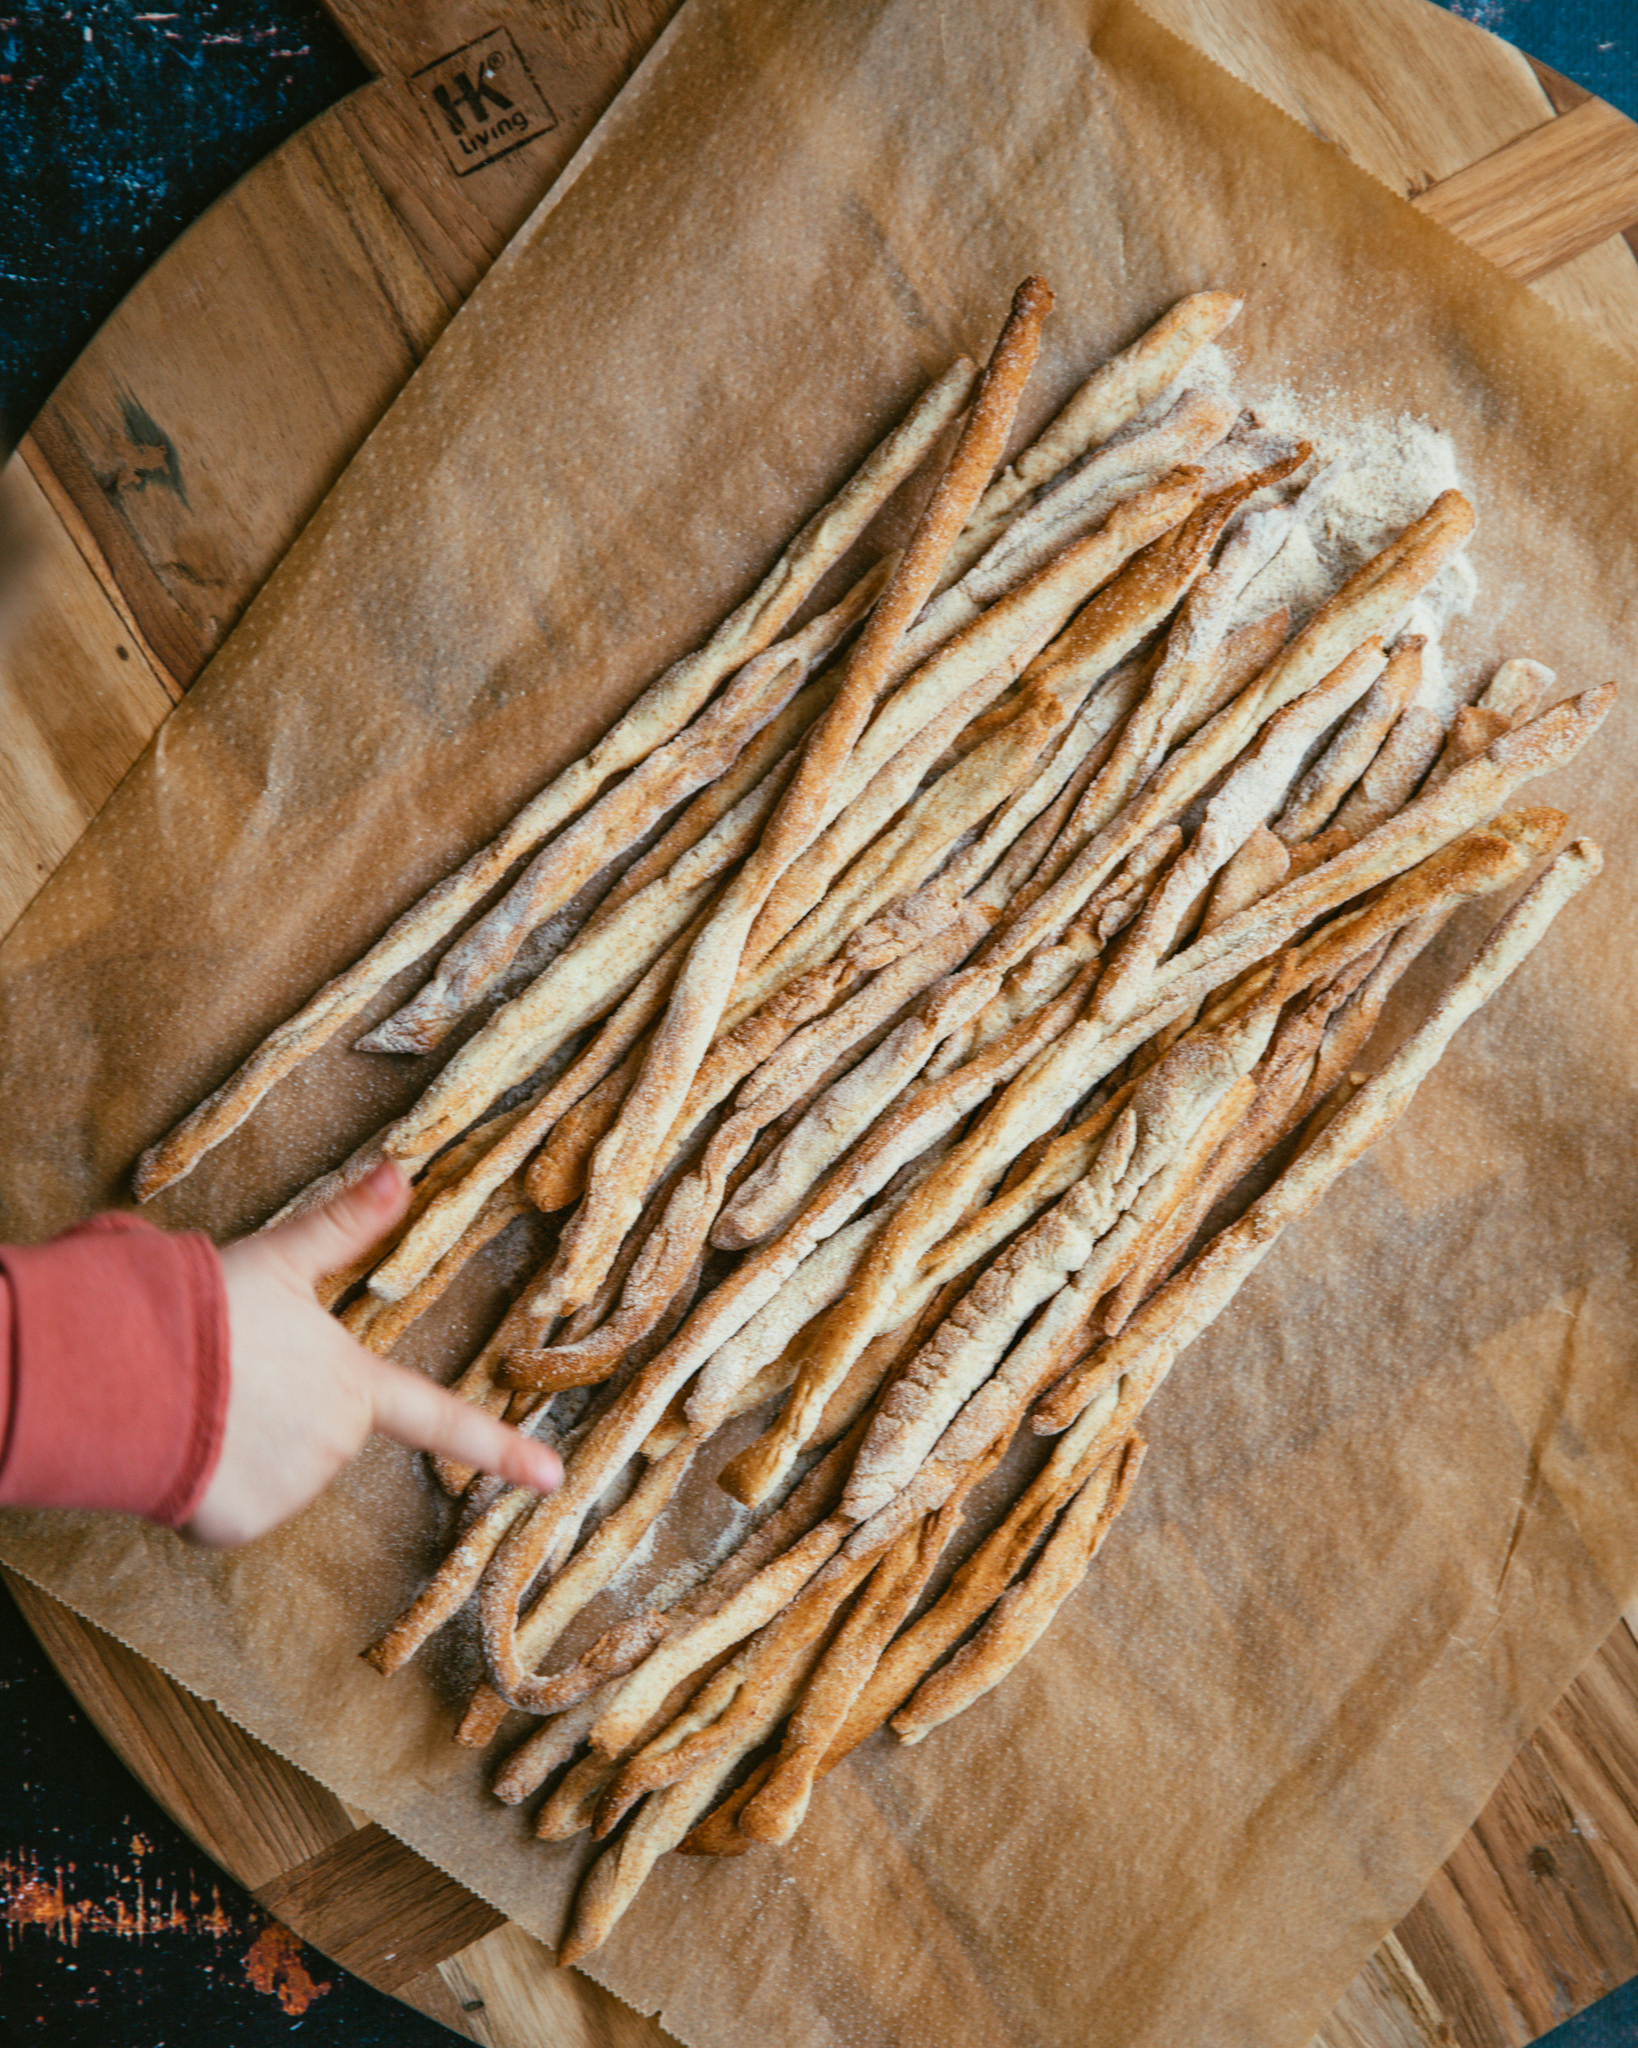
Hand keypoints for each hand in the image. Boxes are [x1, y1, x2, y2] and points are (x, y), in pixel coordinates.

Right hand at [188, 1160, 561, 1546]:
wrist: (124, 1370)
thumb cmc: (207, 1310)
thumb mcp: (282, 1259)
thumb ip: (344, 1228)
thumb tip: (402, 1172)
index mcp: (355, 1384)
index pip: (443, 1419)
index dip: (501, 1449)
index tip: (554, 1480)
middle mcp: (334, 1445)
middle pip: (322, 1430)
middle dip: (283, 1408)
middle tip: (235, 1373)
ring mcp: (288, 1491)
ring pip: (274, 1469)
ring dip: (242, 1441)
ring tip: (204, 1401)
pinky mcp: (235, 1525)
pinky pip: (228, 1505)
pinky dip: (207, 1480)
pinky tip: (185, 1441)